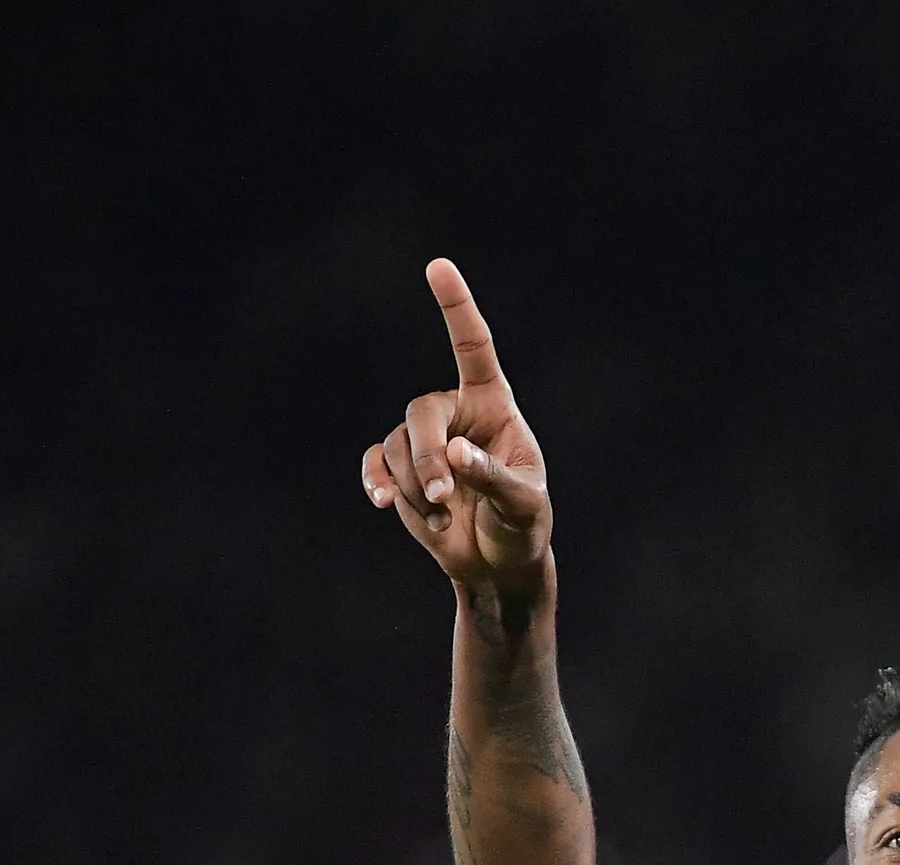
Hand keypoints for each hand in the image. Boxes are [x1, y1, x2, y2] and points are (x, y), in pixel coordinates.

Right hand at [361, 259, 551, 590]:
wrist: (497, 564)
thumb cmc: (521, 528)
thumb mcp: (523, 506)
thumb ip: (493, 478)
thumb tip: (454, 454)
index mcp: (495, 407)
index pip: (473, 349)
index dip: (456, 307)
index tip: (438, 266)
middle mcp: (456, 414)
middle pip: (421, 411)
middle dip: (427, 457)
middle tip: (443, 498)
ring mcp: (424, 441)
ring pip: (397, 445)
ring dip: (414, 486)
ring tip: (440, 520)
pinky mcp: (399, 469)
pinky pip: (377, 462)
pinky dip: (378, 482)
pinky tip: (383, 503)